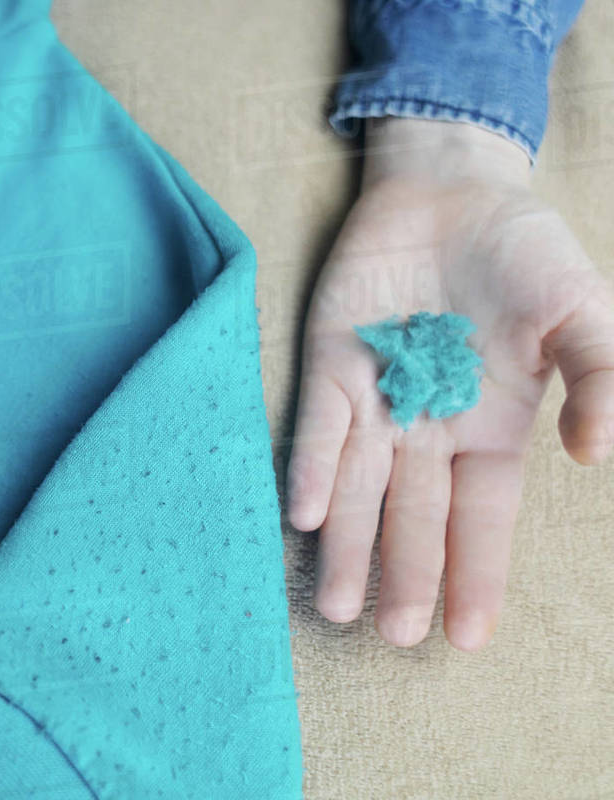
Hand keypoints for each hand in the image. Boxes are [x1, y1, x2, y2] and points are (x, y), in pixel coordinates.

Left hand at [287, 118, 613, 649]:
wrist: (456, 192)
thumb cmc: (526, 256)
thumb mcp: (584, 313)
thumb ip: (600, 377)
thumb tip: (597, 453)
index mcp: (492, 431)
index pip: (481, 519)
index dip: (474, 574)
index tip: (467, 637)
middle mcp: (428, 430)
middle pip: (413, 516)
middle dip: (404, 573)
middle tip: (392, 635)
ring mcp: (376, 401)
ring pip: (356, 486)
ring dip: (346, 542)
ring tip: (335, 604)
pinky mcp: (330, 365)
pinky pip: (317, 425)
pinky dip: (310, 466)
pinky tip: (303, 513)